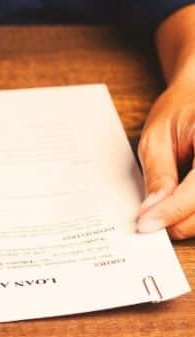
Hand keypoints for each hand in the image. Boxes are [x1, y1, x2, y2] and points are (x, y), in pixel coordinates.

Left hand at [137, 77, 194, 238]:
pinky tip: (179, 207)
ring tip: (163, 212)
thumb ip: (158, 175)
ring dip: (190, 220)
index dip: (171, 211)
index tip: (146, 224)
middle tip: (150, 221)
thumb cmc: (179, 111)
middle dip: (180, 221)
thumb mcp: (157, 137)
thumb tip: (152, 212)